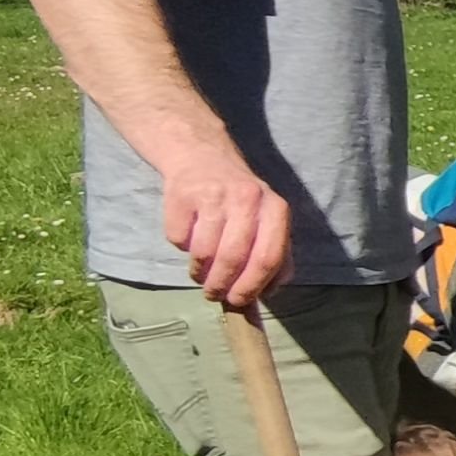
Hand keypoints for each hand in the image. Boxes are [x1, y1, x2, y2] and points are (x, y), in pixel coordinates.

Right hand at [156, 146, 292, 308]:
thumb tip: (268, 293)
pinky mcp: (182, 194)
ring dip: (198, 271)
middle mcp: (247, 199)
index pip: (268, 258)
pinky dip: (181, 247)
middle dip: (221, 285)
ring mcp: (213, 194)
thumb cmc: (239, 198)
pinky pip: (179, 238)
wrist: (201, 155)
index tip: (238, 301)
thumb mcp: (267, 219)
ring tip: (199, 270)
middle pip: (234, 258)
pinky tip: (189, 235)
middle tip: (213, 294)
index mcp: (275, 209)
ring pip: (203, 252)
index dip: (252, 286)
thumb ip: (273, 254)